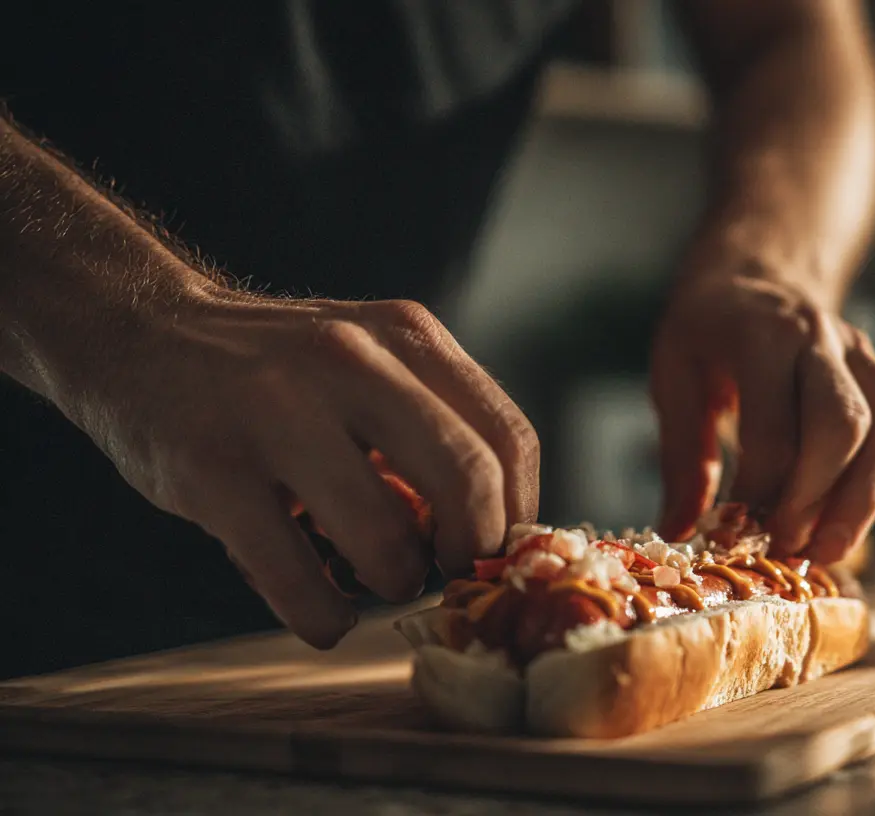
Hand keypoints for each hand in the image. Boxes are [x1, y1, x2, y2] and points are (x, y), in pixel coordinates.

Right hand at [66, 288, 537, 647]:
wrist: (141, 332)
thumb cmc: (277, 372)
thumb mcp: (368, 361)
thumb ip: (433, 422)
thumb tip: (500, 531)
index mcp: (404, 335)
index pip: (507, 438)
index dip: (514, 513)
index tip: (491, 549)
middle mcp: (350, 361)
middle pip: (468, 480)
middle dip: (469, 551)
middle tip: (446, 573)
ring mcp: (276, 412)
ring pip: (387, 537)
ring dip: (395, 583)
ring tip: (376, 581)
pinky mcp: (211, 470)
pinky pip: (297, 577)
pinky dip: (324, 618)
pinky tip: (323, 614)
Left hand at [650, 276, 874, 562]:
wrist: (755, 273)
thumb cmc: (708, 329)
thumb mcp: (674, 378)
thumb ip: (681, 458)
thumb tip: (677, 535)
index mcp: (761, 334)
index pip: (774, 427)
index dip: (759, 491)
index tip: (733, 533)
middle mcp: (819, 337)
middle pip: (843, 425)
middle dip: (816, 498)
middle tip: (784, 547)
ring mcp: (859, 351)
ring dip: (862, 500)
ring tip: (826, 553)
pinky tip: (847, 524)